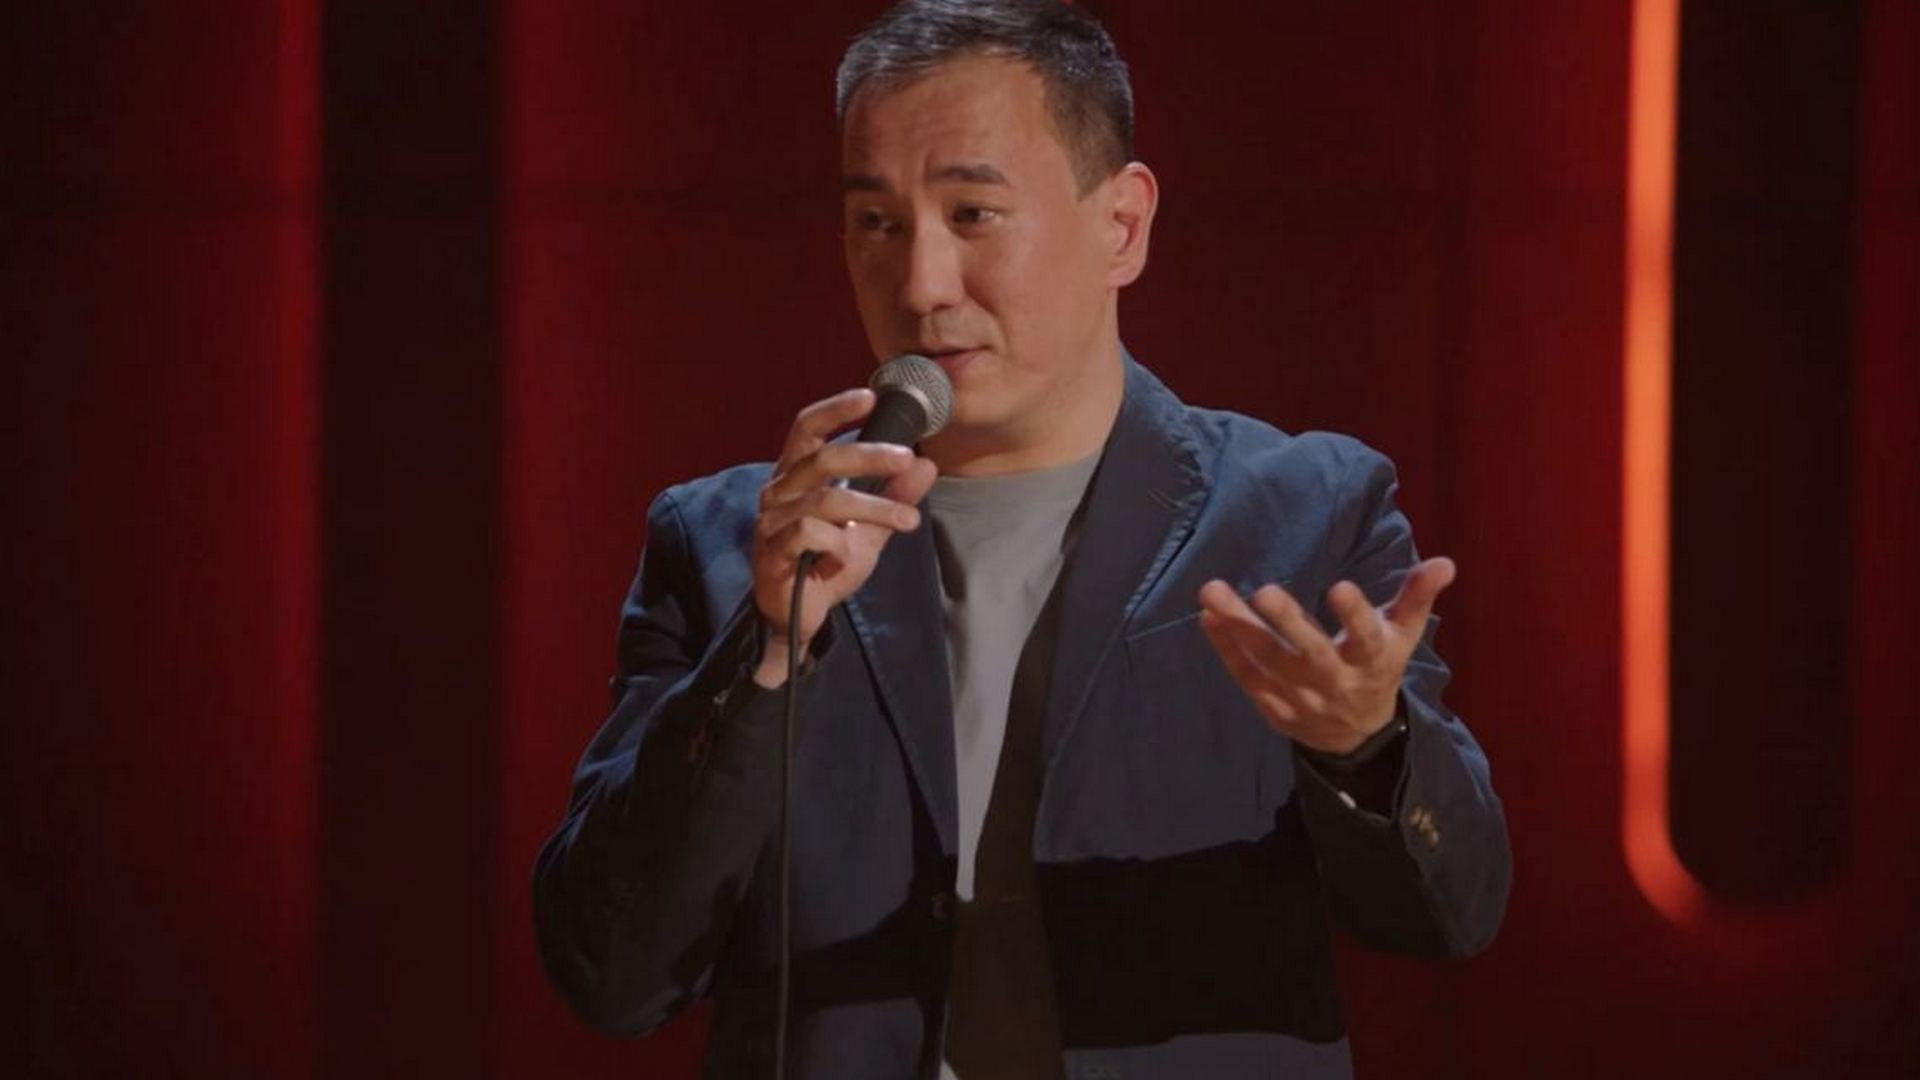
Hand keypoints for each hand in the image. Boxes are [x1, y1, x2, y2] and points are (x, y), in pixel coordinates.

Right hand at [751, 388, 938, 686]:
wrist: (798, 617)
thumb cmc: (826, 563)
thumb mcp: (869, 529)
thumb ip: (893, 497)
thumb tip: (926, 464)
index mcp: (796, 476)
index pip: (807, 428)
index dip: (835, 409)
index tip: (870, 396)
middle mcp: (778, 491)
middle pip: (823, 457)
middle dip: (870, 455)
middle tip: (907, 459)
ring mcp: (771, 521)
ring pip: (826, 499)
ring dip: (873, 508)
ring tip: (908, 521)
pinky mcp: (771, 552)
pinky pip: (809, 534)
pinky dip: (838, 545)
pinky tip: (846, 560)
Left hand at [1195, 558, 1456, 754]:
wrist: (1356, 736)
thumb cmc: (1377, 667)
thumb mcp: (1402, 636)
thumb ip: (1417, 598)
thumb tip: (1445, 562)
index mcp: (1371, 659)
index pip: (1365, 637)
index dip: (1355, 615)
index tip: (1340, 587)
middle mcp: (1335, 680)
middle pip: (1310, 652)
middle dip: (1288, 622)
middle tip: (1265, 590)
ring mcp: (1301, 697)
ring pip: (1267, 662)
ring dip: (1238, 627)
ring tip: (1212, 592)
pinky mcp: (1274, 708)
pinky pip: (1247, 677)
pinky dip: (1226, 649)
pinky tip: (1208, 616)